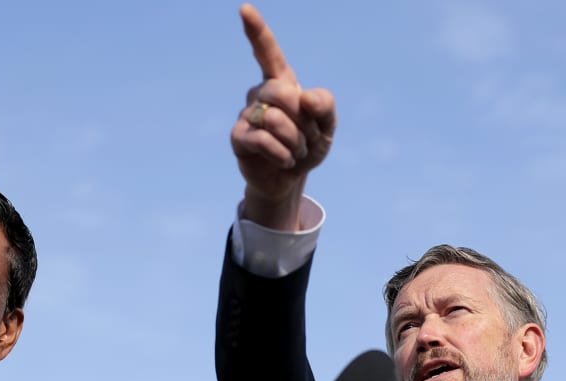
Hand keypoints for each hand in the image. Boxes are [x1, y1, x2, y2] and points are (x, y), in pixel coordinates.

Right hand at [230, 4, 335, 229]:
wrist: (291, 179)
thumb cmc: (308, 146)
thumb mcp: (327, 125)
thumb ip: (325, 105)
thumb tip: (303, 96)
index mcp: (281, 82)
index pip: (267, 52)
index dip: (257, 31)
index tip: (244, 9)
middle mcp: (259, 94)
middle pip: (282, 92)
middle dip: (303, 121)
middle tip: (306, 140)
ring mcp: (246, 115)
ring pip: (275, 119)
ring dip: (295, 142)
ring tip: (296, 153)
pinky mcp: (238, 138)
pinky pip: (263, 140)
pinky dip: (282, 154)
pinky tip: (285, 161)